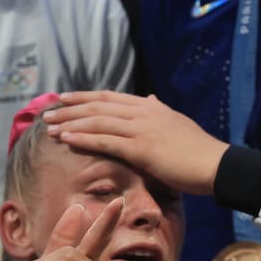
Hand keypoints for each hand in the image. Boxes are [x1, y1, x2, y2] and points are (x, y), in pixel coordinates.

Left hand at [42, 91, 227, 195]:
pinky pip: (106, 141)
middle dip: (69, 110)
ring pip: (98, 122)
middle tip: (47, 114)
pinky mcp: (141, 148)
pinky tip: (67, 139)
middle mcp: (143, 112)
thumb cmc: (193, 149)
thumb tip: (150, 100)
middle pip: (98, 107)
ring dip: (71, 124)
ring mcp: (141, 129)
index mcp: (148, 106)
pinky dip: (84, 139)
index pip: (109, 97)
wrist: (214, 164)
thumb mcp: (174, 123)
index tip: (62, 98)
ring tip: (50, 128)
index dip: (83, 97)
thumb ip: (157, 112)